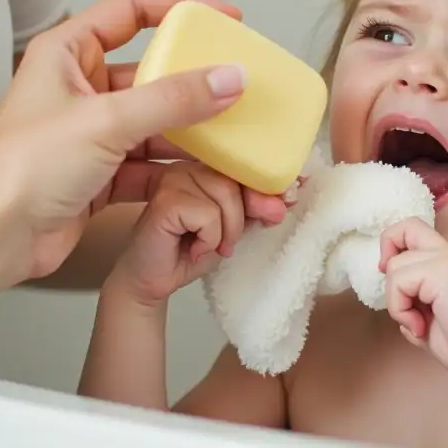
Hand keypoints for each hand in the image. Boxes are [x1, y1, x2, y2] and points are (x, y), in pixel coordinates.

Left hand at [0, 0, 249, 282]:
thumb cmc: (24, 168)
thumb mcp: (107, 121)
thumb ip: (174, 99)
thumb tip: (229, 78)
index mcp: (67, 53)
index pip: (132, 10)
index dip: (181, 7)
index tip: (225, 18)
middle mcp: (80, 87)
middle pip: (152, 70)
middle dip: (196, 79)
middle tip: (238, 82)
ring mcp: (92, 132)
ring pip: (157, 120)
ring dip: (193, 129)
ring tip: (234, 131)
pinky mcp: (102, 173)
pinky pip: (153, 161)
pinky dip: (180, 167)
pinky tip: (209, 172)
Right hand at [106, 162, 290, 306]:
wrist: (154, 280)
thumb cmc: (190, 251)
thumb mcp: (233, 228)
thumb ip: (256, 209)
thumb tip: (287, 196)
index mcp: (204, 168)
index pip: (244, 166)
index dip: (270, 183)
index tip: (293, 194)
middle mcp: (187, 166)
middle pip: (236, 182)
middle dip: (243, 218)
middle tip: (227, 244)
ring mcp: (173, 179)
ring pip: (226, 196)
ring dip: (226, 231)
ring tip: (207, 246)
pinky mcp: (164, 199)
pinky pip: (208, 214)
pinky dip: (209, 238)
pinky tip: (192, 247)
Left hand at [379, 217, 447, 376]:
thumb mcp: (433, 325)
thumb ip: (416, 312)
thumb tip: (404, 316)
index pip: (414, 231)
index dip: (395, 249)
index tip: (398, 285)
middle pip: (403, 229)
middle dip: (388, 262)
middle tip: (401, 297)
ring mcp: (447, 259)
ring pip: (395, 266)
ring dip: (397, 302)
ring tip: (419, 324)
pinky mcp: (441, 271)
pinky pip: (399, 282)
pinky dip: (400, 309)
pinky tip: (421, 327)